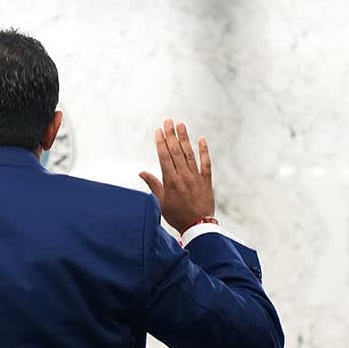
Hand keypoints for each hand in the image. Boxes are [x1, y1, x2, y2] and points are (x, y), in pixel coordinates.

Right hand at [139, 119, 214, 234]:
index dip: (161, 143)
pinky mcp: (206, 180)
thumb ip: (153, 185)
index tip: (158, 131)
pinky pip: (205, 163)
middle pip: (176, 152)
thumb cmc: (177, 216)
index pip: (164, 157)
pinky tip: (201, 140)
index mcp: (171, 181)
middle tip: (168, 121)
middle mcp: (183, 176)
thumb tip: (141, 172)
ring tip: (181, 125)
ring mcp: (196, 177)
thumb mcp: (160, 202)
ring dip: (185, 139)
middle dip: (171, 135)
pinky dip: (204, 151)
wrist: (198, 226)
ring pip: (189, 154)